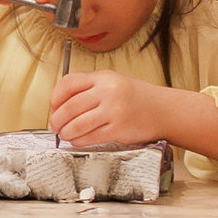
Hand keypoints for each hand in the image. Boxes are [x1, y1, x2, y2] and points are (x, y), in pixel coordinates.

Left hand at [48, 70, 166, 146]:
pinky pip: (91, 137)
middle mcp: (108, 91)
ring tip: (64, 134)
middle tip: (54, 126)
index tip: (53, 107)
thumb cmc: (136, 98)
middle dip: (57, 119)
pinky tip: (77, 140)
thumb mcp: (113, 83)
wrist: (164, 110)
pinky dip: (79, 140)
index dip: (55, 97)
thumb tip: (60, 106)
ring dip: (66, 132)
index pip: (68, 83)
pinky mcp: (119, 129)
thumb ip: (89, 89)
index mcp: (103, 77)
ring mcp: (114, 110)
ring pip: (77, 124)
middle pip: (70, 106)